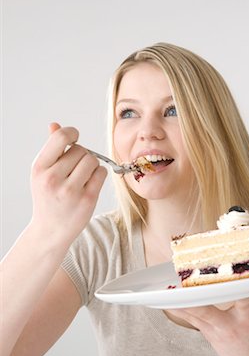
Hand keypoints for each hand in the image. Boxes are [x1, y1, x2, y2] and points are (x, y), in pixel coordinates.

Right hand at [30, 123, 106, 242]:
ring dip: (92, 164)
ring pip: (93, 160)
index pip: (60, 137)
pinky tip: (90, 183)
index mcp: (39, 168)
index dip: (71, 134)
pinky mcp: (87, 200)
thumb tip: (54, 125)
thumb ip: (50, 149)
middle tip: (76, 167)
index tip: (74, 139)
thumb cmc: (48, 197)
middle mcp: (52, 179)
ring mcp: (70, 191)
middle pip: (81, 149)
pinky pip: (102, 173)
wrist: (51, 230)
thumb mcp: (42, 173)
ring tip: (82, 175)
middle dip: (82, 154)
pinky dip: (99, 175)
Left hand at [167, 294, 248, 355]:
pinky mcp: (207, 333)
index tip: (230, 276)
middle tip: (183, 288)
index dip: (237, 289)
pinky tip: (167, 303)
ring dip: (180, 304)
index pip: (242, 299)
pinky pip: (190, 320)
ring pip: (195, 316)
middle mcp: (228, 324)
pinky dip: (178, 310)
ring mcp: (215, 330)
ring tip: (167, 292)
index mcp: (246, 315)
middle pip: (209, 312)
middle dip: (196, 303)